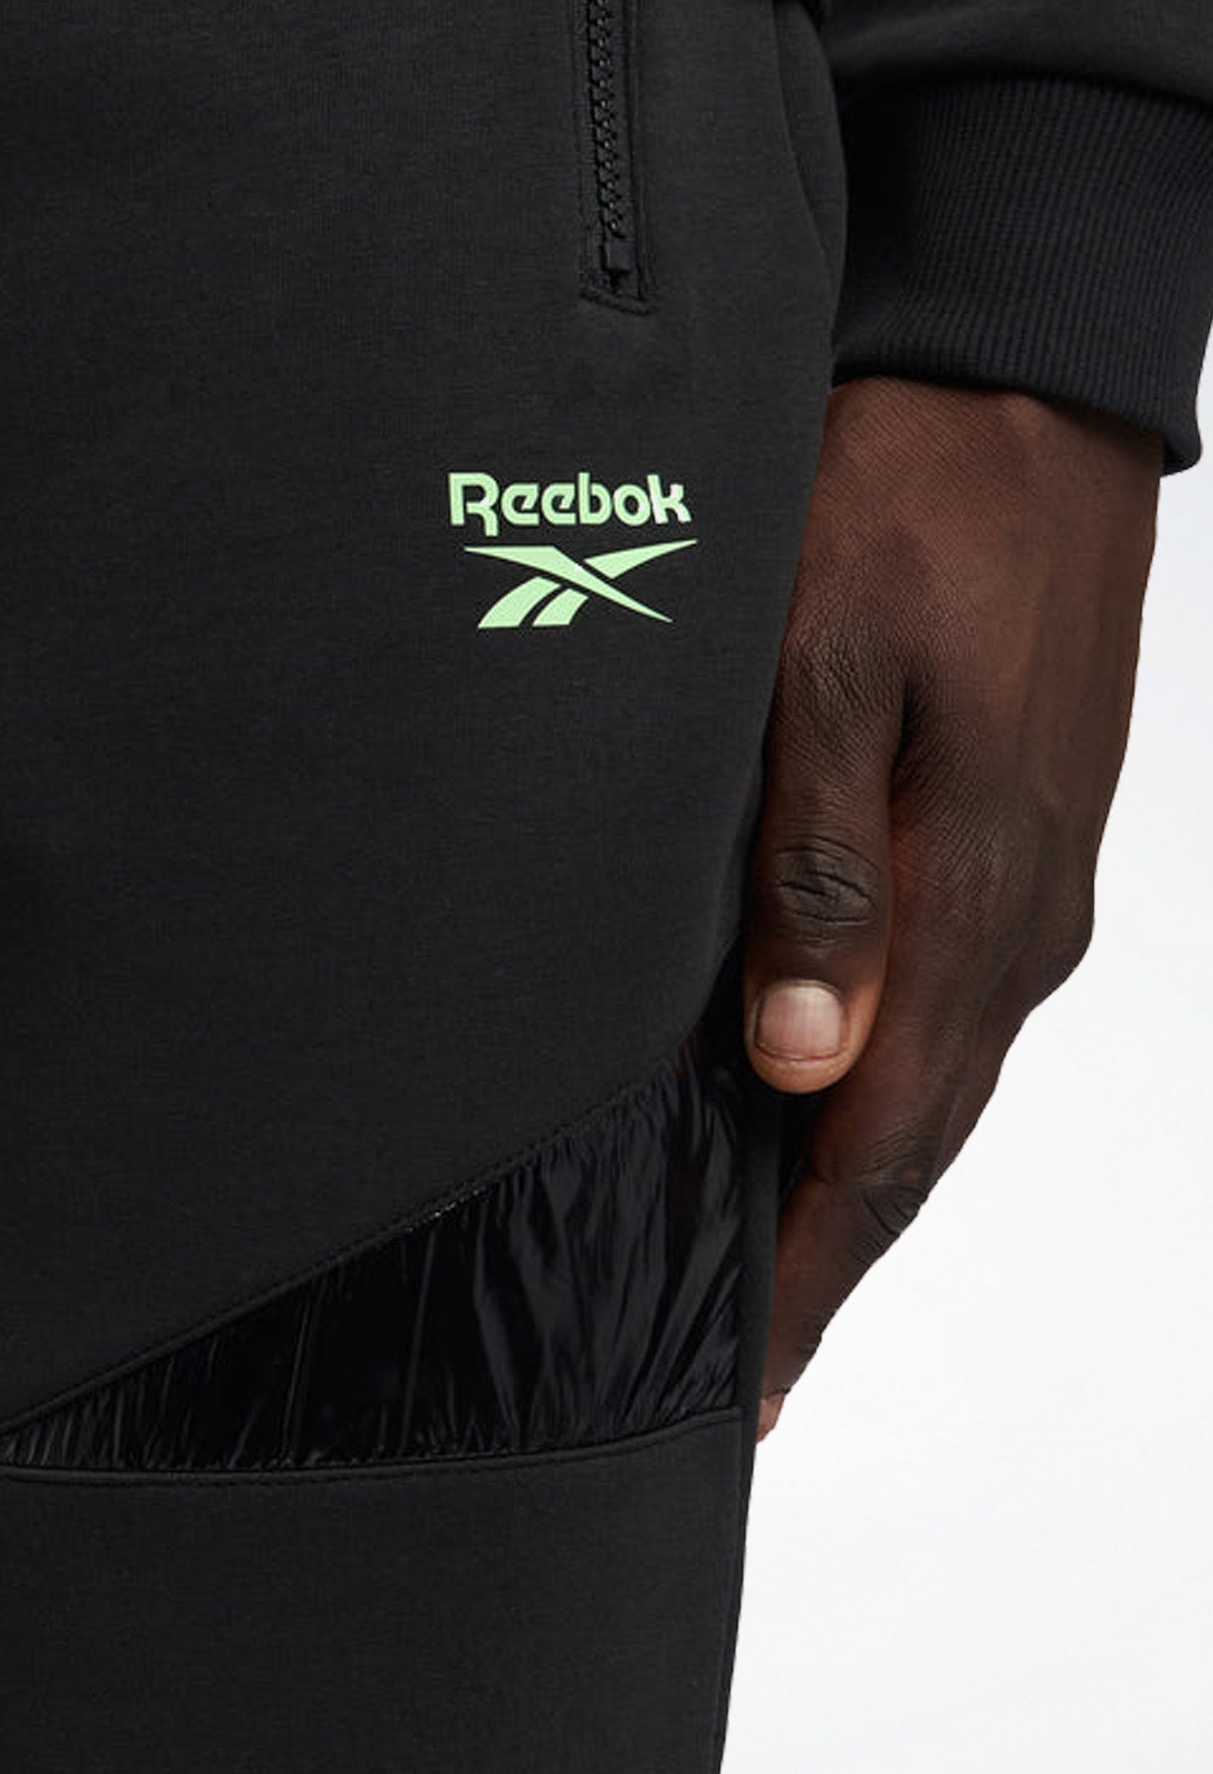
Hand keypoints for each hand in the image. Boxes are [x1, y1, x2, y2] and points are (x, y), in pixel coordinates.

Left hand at [746, 374, 1162, 1442]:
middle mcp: (1015, 925)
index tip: (749, 1381)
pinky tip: (817, 1095)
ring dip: (851, 1175)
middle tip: (746, 1354)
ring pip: (930, 1077)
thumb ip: (810, 874)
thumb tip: (794, 1063)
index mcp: (970, 907)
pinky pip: (946, 1004)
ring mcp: (1027, 885)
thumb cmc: (905, 516)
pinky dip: (881, 1082)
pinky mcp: (1015, 838)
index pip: (881, 1148)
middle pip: (912, 1140)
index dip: (810, 1272)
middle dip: (828, 1254)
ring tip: (769, 1254)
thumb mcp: (822, 677)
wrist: (1022, 392)